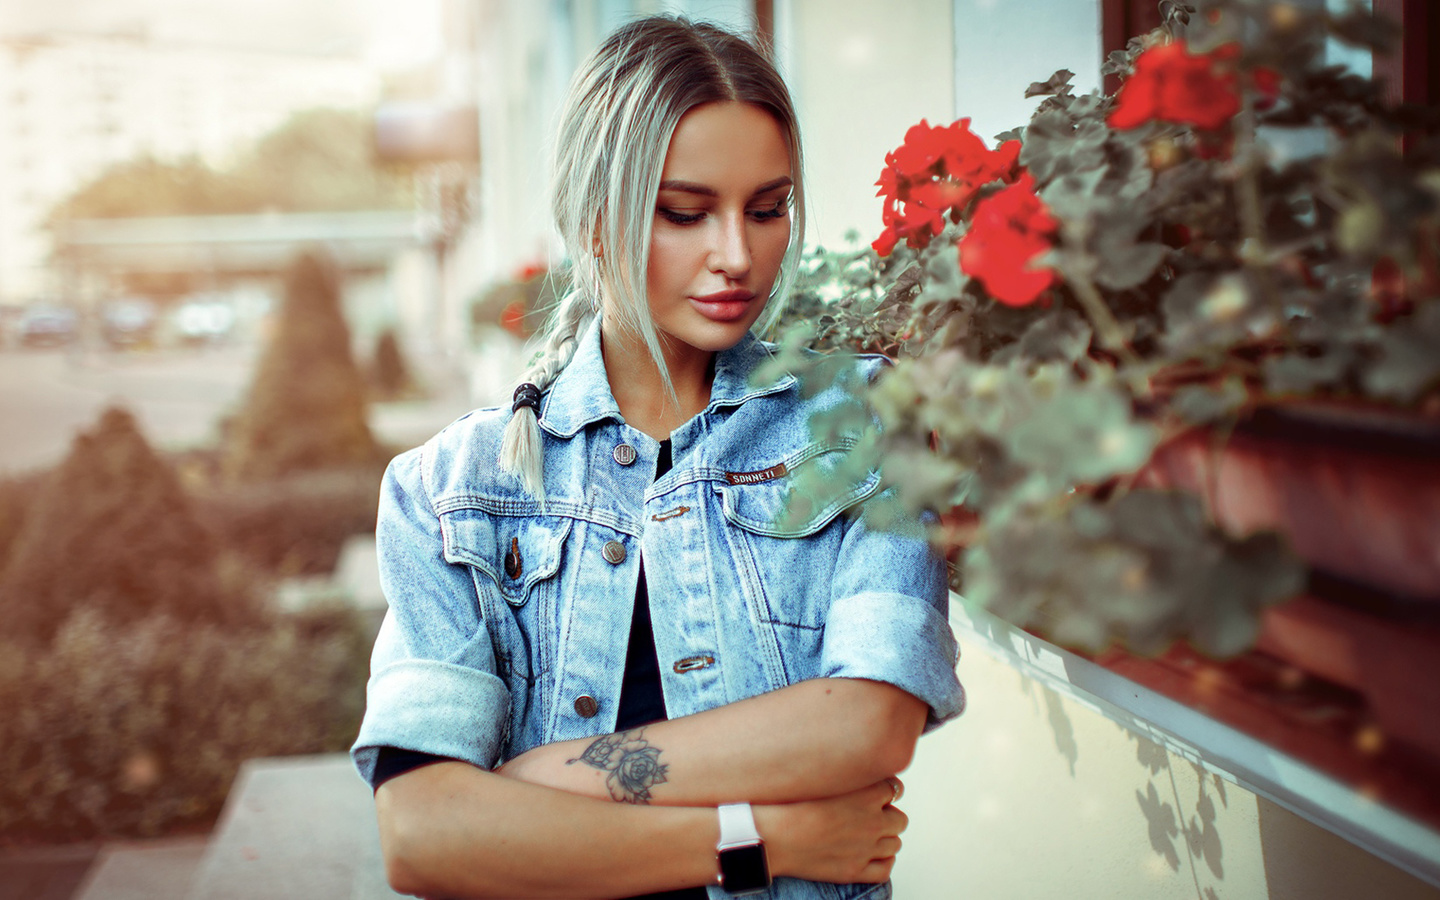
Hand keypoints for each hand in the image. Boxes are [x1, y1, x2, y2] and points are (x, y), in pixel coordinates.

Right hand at [756, 778, 906, 883]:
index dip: (883, 789)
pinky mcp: (854, 871)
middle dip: (886, 815)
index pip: (895, 788)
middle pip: (899, 819)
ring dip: (884, 838)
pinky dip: (883, 861)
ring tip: (865, 834)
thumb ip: (843, 769)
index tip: (871, 791)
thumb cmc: (786, 802)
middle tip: (866, 814)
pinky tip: (870, 854)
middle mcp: (873, 821)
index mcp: (868, 793)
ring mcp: (865, 848)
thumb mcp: (818, 773)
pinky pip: (886, 868)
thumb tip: (852, 764)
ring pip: (894, 843)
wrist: (769, 836)